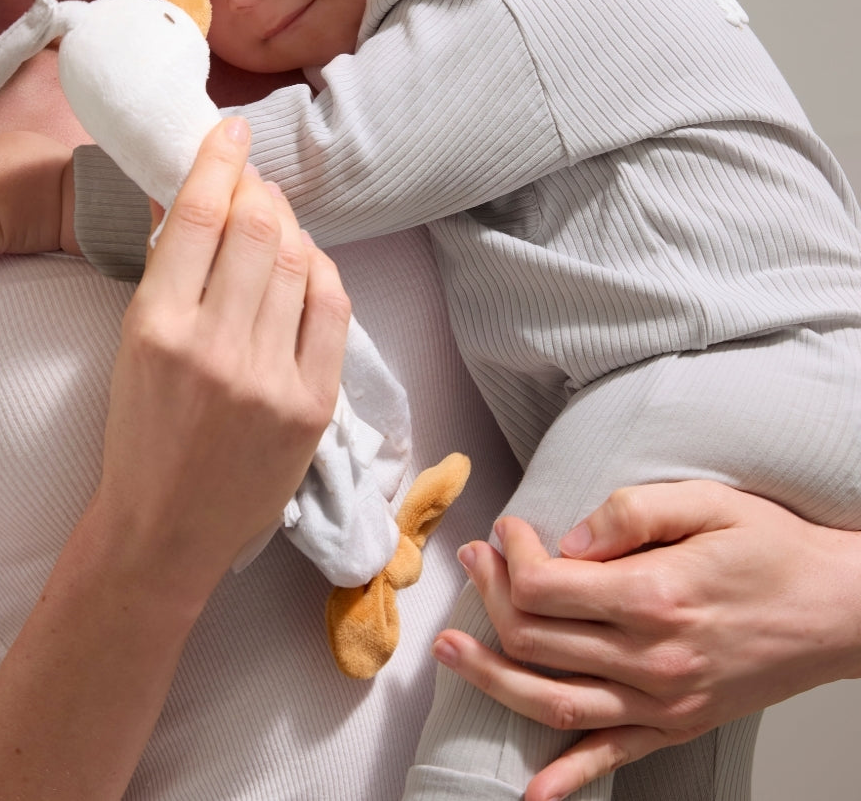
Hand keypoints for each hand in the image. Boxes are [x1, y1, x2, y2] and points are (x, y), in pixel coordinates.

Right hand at [94, 116, 347, 598]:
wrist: (165, 529)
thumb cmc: (138, 433)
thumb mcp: (131, 344)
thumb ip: (169, 273)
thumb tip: (201, 198)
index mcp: (156, 326)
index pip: (198, 216)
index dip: (219, 161)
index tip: (231, 130)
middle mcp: (215, 346)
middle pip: (258, 229)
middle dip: (259, 188)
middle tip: (253, 180)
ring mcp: (270, 376)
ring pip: (299, 261)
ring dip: (289, 226)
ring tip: (275, 220)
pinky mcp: (312, 403)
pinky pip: (331, 307)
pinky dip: (320, 271)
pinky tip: (306, 264)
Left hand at [433, 480, 860, 800]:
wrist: (837, 610)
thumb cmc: (773, 550)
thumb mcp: (707, 502)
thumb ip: (632, 512)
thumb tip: (572, 537)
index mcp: (656, 595)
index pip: (545, 586)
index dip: (510, 554)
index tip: (507, 529)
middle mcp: (653, 658)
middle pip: (537, 639)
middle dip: (490, 597)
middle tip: (473, 564)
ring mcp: (664, 701)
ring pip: (552, 700)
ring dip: (491, 678)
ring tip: (451, 651)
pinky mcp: (677, 726)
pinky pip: (611, 756)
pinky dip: (568, 776)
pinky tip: (531, 790)